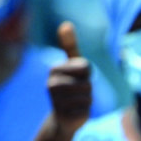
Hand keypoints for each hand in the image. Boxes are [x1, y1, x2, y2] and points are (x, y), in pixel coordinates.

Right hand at [47, 21, 91, 137]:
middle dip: (88, 88)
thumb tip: (66, 24)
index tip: (77, 78)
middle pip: (88, 83)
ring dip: (87, 100)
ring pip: (88, 97)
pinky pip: (87, 110)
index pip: (86, 67)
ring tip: (76, 102)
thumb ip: (70, 45)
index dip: (87, 74)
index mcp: (54, 70)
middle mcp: (51, 85)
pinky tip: (75, 112)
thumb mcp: (71, 64)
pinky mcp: (64, 116)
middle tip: (77, 92)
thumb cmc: (70, 86)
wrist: (62, 117)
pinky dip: (85, 112)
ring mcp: (57, 102)